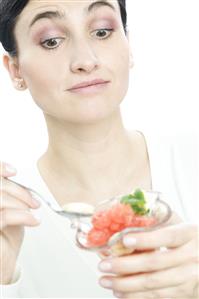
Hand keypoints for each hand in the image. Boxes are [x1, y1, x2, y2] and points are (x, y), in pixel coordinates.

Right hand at [0, 162, 40, 283]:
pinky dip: (23, 216)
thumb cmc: (6, 237)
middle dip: (19, 191)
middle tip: (34, 202)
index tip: (14, 171)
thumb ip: (8, 193)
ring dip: (22, 203)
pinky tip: (34, 220)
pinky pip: (4, 216)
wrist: (4, 263)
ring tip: (33, 212)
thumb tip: (15, 177)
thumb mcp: (9, 209)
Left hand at [98, 214, 198, 297]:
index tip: (124, 240)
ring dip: (126, 284)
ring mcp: (189, 277)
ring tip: (107, 281)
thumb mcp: (182, 227)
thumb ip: (161, 224)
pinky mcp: (185, 293)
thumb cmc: (191, 240)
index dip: (146, 239)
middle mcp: (191, 257)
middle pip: (155, 263)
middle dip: (125, 265)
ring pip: (154, 283)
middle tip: (104, 265)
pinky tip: (121, 293)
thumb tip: (128, 224)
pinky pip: (158, 296)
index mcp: (189, 234)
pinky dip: (137, 296)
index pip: (167, 236)